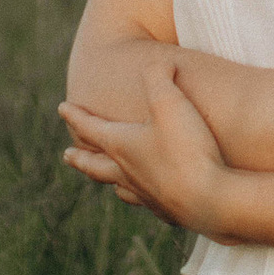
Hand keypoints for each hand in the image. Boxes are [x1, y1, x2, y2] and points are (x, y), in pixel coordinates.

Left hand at [60, 70, 234, 235]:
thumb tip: (158, 63)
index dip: (75, 116)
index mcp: (121, 146)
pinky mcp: (167, 211)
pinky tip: (149, 198)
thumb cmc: (187, 149)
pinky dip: (141, 197)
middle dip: (80, 157)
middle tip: (66, 156)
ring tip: (108, 180)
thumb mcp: (171, 103)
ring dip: (109, 180)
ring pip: (119, 187)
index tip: (62, 108)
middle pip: (95, 165)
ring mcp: (146, 195)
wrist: (212, 201)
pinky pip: (147, 203)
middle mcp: (127, 173)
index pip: (89, 128)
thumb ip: (159, 77)